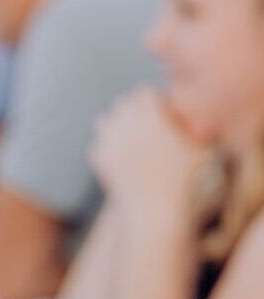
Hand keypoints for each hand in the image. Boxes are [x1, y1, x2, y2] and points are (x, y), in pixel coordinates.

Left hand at [90, 87, 207, 216]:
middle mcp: (125, 120)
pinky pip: (97, 145)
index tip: (158, 111)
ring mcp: (108, 138)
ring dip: (114, 127)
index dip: (153, 100)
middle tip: (141, 122)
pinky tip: (117, 158)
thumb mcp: (201, 147)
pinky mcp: (97, 156)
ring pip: (103, 121)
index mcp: (148, 111)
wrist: (154, 206)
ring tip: (127, 138)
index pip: (144, 92)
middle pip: (122, 103)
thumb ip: (196, 124)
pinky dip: (105, 150)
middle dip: (132, 111)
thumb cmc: (184, 176)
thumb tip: (194, 109)